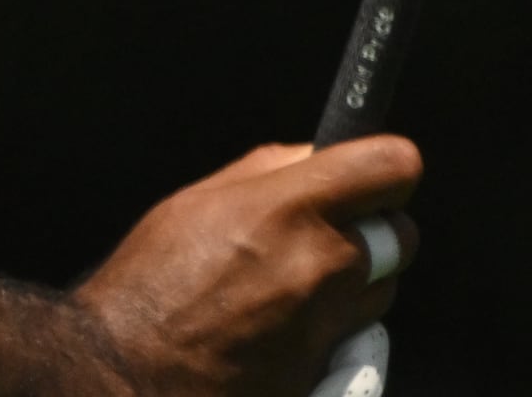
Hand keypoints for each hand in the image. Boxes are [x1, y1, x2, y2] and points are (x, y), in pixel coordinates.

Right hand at [69, 137, 420, 396]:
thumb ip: (266, 171)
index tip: (373, 176)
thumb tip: (315, 156)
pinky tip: (284, 328)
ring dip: (357, 282)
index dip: (387, 168)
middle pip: (401, 234)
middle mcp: (319, 264)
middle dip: (375, 229)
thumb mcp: (196, 202)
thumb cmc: (151, 285)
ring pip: (385, 289)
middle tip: (329, 234)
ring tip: (296, 286)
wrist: (130, 374)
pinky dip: (334, 329)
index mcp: (286, 208)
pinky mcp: (326, 372)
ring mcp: (327, 324)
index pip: (392, 168)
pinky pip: (355, 338)